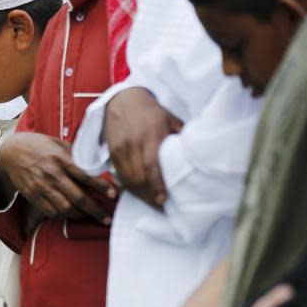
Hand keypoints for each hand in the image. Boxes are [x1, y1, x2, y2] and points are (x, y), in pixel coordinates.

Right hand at [0, 132, 115, 222]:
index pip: (85, 174)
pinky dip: (63, 216)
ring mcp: (41, 185)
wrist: (11, 150)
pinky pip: (51, 211)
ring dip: (80, 215)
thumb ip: (75, 155)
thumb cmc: (39, 145)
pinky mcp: (33, 194)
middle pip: (78, 197)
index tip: (114, 194)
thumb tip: (96, 165)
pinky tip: (71, 214)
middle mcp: (52, 173)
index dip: (101, 186)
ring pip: (65, 208)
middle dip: (95, 210)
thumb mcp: (58, 144)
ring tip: (88, 216)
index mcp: (61, 158)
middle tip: (106, 218)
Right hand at [104, 87, 182, 208]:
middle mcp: (133, 143)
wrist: (123, 99)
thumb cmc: (151, 111)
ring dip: (139, 193)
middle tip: (161, 206)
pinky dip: (128, 186)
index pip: (151, 165)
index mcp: (150, 134)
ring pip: (127, 177)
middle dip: (149, 194)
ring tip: (151, 202)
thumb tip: (194, 156)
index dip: (157, 185)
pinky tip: (138, 192)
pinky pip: (119, 174)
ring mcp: (120, 148)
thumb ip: (180, 136)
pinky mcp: (112, 151)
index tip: (164, 199)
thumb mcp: (170, 119)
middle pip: (138, 175)